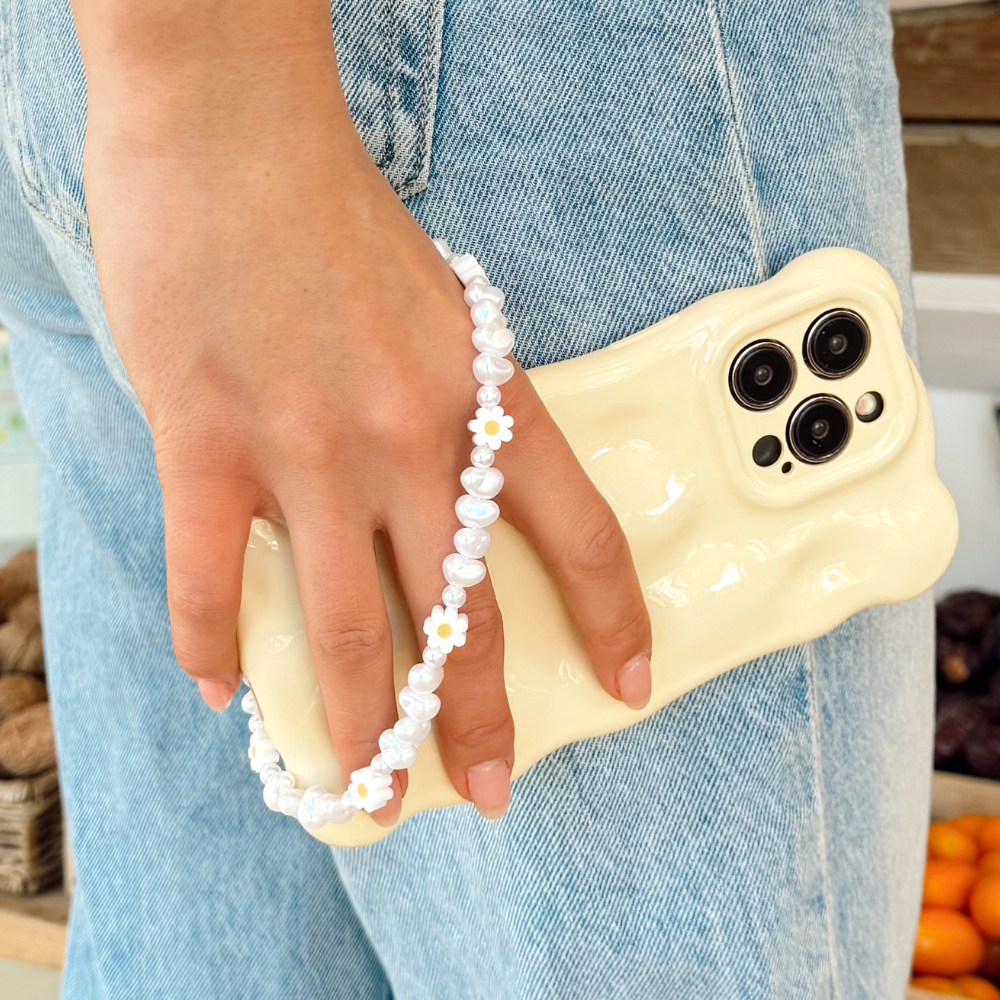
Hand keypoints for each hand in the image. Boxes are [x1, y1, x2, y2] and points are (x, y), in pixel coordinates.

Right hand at [72, 0, 651, 821]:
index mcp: (485, 398)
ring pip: (345, 628)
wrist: (234, 133)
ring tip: (361, 787)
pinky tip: (223, 691)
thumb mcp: (442, 314)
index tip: (631, 683)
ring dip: (358, 725)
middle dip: (480, 720)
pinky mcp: (205, 440)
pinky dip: (211, 646)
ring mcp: (307, 447)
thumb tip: (444, 509)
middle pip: (465, 616)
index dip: (616, 618)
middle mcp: (410, 437)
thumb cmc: (342, 216)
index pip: (581, 534)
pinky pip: (211, 578)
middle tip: (493, 791)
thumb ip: (453, 415)